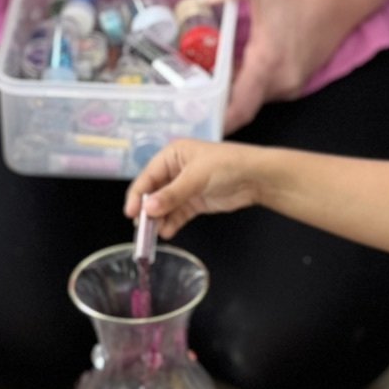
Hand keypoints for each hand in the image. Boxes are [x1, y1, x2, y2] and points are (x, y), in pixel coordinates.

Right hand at [123, 138, 263, 236]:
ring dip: (159, 220)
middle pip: (154, 193)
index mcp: (172, 155)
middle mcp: (176, 170)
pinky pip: (178, 214)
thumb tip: (148, 208)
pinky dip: (172, 223)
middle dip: (147, 210)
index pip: (148, 176)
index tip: (131, 213)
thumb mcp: (196, 177)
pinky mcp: (196, 202)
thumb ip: (172, 194)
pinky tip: (167, 232)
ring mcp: (185, 188)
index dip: (137, 195)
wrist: (257, 177)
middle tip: (141, 227)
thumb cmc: (228, 165)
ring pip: (165, 206)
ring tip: (153, 233)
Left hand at [200, 0, 345, 132]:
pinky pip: (263, 93)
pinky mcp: (293, 86)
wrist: (332, 2)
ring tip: (206, 83)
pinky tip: (233, 71)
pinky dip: (246, 87)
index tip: (196, 125)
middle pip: (241, 106)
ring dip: (232, 94)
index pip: (240, 109)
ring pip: (252, 100)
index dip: (218, 122)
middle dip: (217, 103)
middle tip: (189, 98)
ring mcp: (289, 87)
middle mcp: (279, 83)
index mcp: (267, 64)